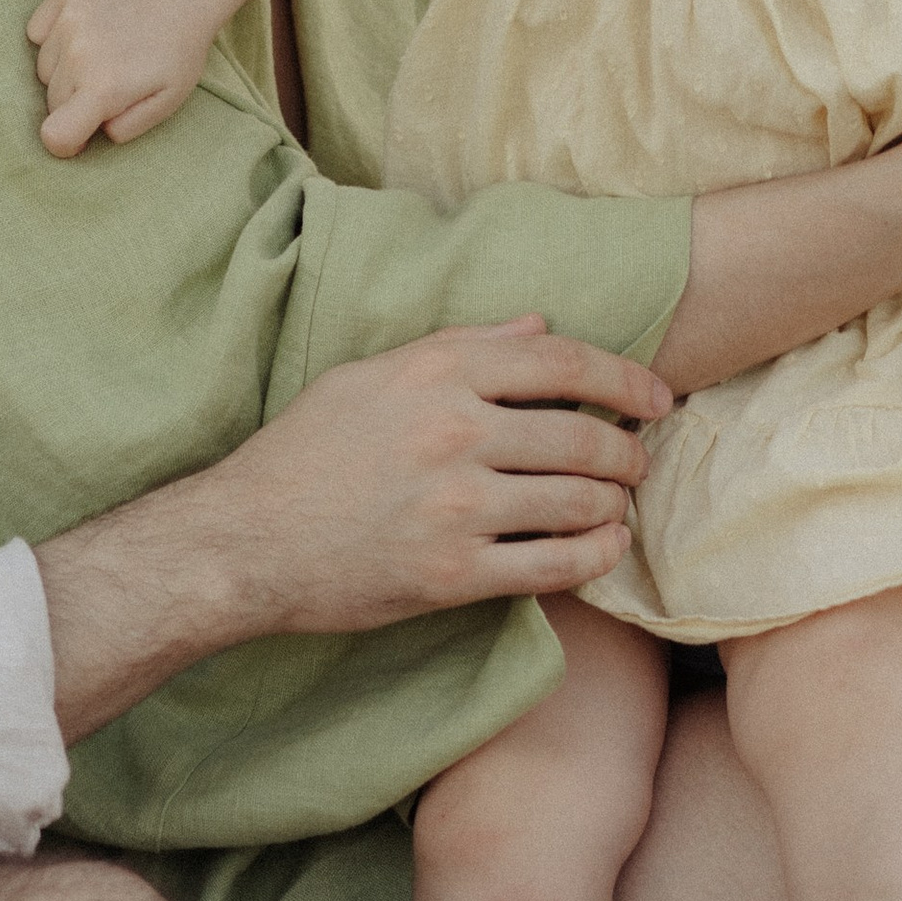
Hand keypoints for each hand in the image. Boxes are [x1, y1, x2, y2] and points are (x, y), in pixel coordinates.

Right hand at [29, 0, 212, 155]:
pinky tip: (83, 34)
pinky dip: (52, 38)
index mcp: (104, 88)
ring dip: (65, 71)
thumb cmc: (177, 54)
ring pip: (44, 67)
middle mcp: (78, 54)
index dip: (66, 143)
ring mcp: (69, 20)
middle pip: (52, 101)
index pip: (55, 134)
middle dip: (74, 104)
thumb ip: (126, 127)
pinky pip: (37, 31)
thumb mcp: (166, 103)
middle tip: (106, 87)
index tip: (83, 133)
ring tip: (98, 57)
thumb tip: (96, 128)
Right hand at [214, 320, 672, 635]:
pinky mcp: (452, 575)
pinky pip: (553, 566)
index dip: (624, 378)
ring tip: (619, 506)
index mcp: (436, 374)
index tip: (657, 397)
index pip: (559, 360)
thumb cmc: (304, 453)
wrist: (244, 541)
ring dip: (615, 505)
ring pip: (578, 502)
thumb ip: (460, 347)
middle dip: (628, 451)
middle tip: (639, 462)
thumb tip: (537, 326)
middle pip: (583, 435)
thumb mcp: (369, 377)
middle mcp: (454, 434)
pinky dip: (594, 557)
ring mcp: (457, 508)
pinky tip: (604, 549)